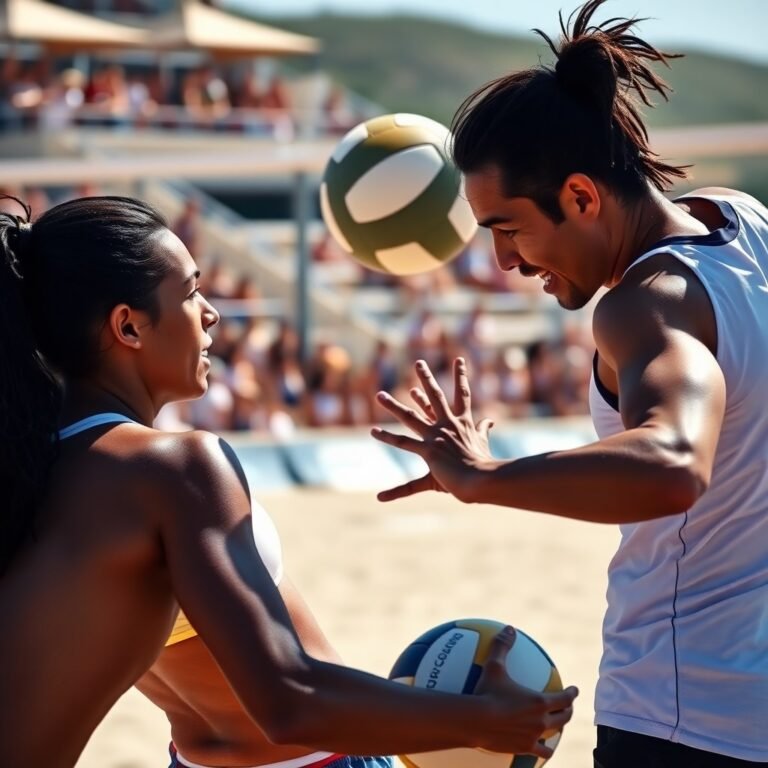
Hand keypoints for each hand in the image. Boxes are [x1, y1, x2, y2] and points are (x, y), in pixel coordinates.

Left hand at [371, 357, 494, 501]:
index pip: (463, 395)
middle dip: (426, 378)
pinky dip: (388, 439)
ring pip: (410, 417)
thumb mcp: (483, 443)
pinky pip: (403, 443)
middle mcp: (448, 425)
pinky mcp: (428, 450)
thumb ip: (483, 430)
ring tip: (379, 395)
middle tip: (418, 363)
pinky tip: (374, 432)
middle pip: (435, 397)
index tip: (458, 360)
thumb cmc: (483, 464)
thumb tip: (490, 421)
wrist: (481, 480)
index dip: (461, 376)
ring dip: (393, 406)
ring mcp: (436, 436)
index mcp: (463, 423)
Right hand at [476, 626, 577, 757]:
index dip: (572, 693)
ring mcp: (534, 737)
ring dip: (557, 731)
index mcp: (540, 701)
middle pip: (564, 717)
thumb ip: (503, 646)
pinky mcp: (524, 749)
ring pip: (554, 735)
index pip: (565, 698)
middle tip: (567, 706)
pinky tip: (538, 751)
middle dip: (568, 711)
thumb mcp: (494, 666)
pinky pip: (539, 753)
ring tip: (555, 730)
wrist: (476, 722)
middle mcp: (542, 721)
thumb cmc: (486, 692)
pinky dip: (542, 751)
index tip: (574, 690)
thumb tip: (509, 628)